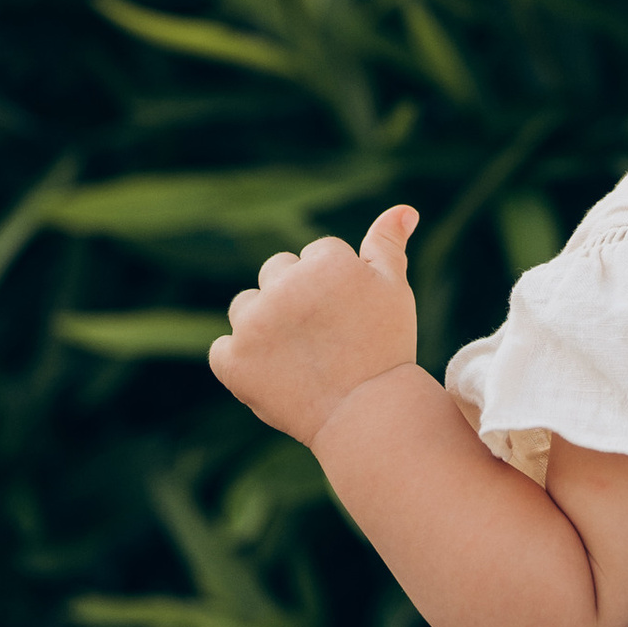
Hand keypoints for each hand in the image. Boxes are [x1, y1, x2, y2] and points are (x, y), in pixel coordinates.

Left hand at [210, 207, 418, 447]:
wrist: (366, 417)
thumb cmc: (386, 349)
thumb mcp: (394, 291)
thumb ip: (388, 245)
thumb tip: (404, 209)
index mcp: (323, 262)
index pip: (316, 255)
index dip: (336, 288)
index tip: (349, 317)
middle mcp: (283, 285)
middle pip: (276, 271)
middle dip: (295, 297)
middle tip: (325, 337)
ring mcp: (253, 324)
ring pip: (245, 305)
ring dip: (262, 323)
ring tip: (298, 357)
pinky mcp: (232, 361)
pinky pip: (223, 349)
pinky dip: (241, 362)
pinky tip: (274, 376)